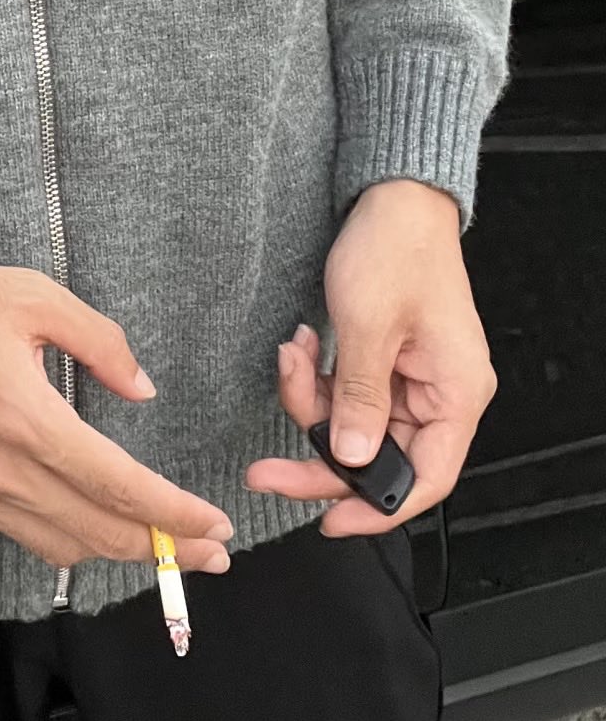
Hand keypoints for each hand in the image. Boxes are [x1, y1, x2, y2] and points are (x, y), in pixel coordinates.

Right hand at [0, 258, 236, 573]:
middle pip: (98, 533)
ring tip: (160, 544)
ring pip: (60, 547)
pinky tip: (87, 521)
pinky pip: (18, 534)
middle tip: (213, 552)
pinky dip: (63, 536)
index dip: (173, 514)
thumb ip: (100, 342)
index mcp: (26, 419)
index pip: (117, 486)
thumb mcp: (34, 296)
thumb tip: (142, 389)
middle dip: (165, 550)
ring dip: (115, 550)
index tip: (215, 525)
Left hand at [244, 179, 496, 534]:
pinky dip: (317, 379)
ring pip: (354, 425)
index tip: (328, 522)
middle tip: (266, 470)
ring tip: (292, 358)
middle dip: (319, 454)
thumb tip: (350, 456)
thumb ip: (359, 398)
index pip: (425, 480)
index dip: (376, 509)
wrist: (393, 198)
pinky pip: (348, 394)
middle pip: (380, 457)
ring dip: (311, 402)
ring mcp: (413, 379)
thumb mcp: (369, 326)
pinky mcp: (387, 363)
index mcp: (455, 393)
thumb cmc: (395, 247)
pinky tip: (301, 348)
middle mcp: (441, 394)